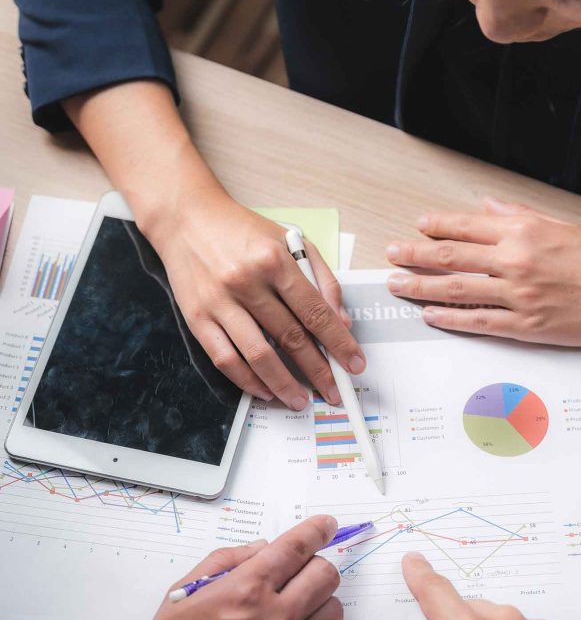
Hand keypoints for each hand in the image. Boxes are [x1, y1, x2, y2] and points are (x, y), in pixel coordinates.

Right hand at [136, 515, 341, 619]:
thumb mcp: (184, 592)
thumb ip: (225, 561)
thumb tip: (261, 548)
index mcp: (247, 590)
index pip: (296, 547)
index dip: (316, 530)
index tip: (325, 525)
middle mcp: (276, 617)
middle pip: (325, 575)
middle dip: (316, 565)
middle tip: (302, 571)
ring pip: (333, 610)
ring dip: (319, 602)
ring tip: (296, 608)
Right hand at [147, 188, 365, 409]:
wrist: (187, 219)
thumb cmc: (243, 230)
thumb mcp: (291, 240)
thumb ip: (321, 278)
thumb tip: (341, 321)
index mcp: (274, 260)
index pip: (315, 312)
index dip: (339, 343)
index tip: (354, 364)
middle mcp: (246, 282)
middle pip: (290, 338)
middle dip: (318, 370)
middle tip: (334, 392)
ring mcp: (219, 302)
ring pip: (258, 355)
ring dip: (283, 384)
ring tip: (300, 400)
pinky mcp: (196, 318)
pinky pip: (225, 359)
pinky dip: (247, 380)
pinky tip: (264, 390)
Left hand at [386, 196, 580, 361]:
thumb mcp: (563, 225)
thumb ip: (521, 216)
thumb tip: (488, 208)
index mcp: (525, 232)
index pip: (467, 227)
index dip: (437, 226)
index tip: (418, 227)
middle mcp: (515, 260)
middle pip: (451, 256)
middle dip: (415, 255)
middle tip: (391, 254)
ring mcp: (517, 295)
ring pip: (456, 289)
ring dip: (420, 286)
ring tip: (397, 284)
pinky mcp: (525, 326)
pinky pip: (477, 321)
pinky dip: (449, 318)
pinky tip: (430, 315)